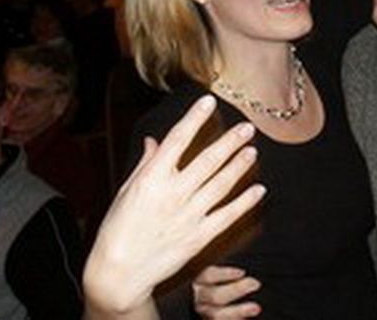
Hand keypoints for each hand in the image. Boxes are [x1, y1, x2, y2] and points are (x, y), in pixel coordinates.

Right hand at [83, 95, 265, 316]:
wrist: (119, 273)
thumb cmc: (118, 229)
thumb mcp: (126, 191)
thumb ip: (145, 164)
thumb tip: (154, 140)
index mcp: (152, 178)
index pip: (177, 139)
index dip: (195, 118)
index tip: (209, 101)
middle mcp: (173, 193)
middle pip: (208, 160)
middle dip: (230, 141)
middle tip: (247, 127)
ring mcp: (189, 215)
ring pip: (222, 184)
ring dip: (239, 165)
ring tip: (252, 151)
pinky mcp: (199, 236)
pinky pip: (228, 215)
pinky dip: (245, 202)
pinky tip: (258, 189)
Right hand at [193, 265, 261, 317]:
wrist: (197, 303)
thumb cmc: (213, 278)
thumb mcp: (213, 267)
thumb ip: (224, 261)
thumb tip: (240, 250)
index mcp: (198, 278)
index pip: (209, 275)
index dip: (224, 274)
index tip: (242, 272)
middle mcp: (198, 297)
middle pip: (215, 296)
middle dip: (237, 290)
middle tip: (255, 283)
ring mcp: (203, 312)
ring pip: (217, 314)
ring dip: (238, 311)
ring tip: (256, 308)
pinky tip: (245, 319)